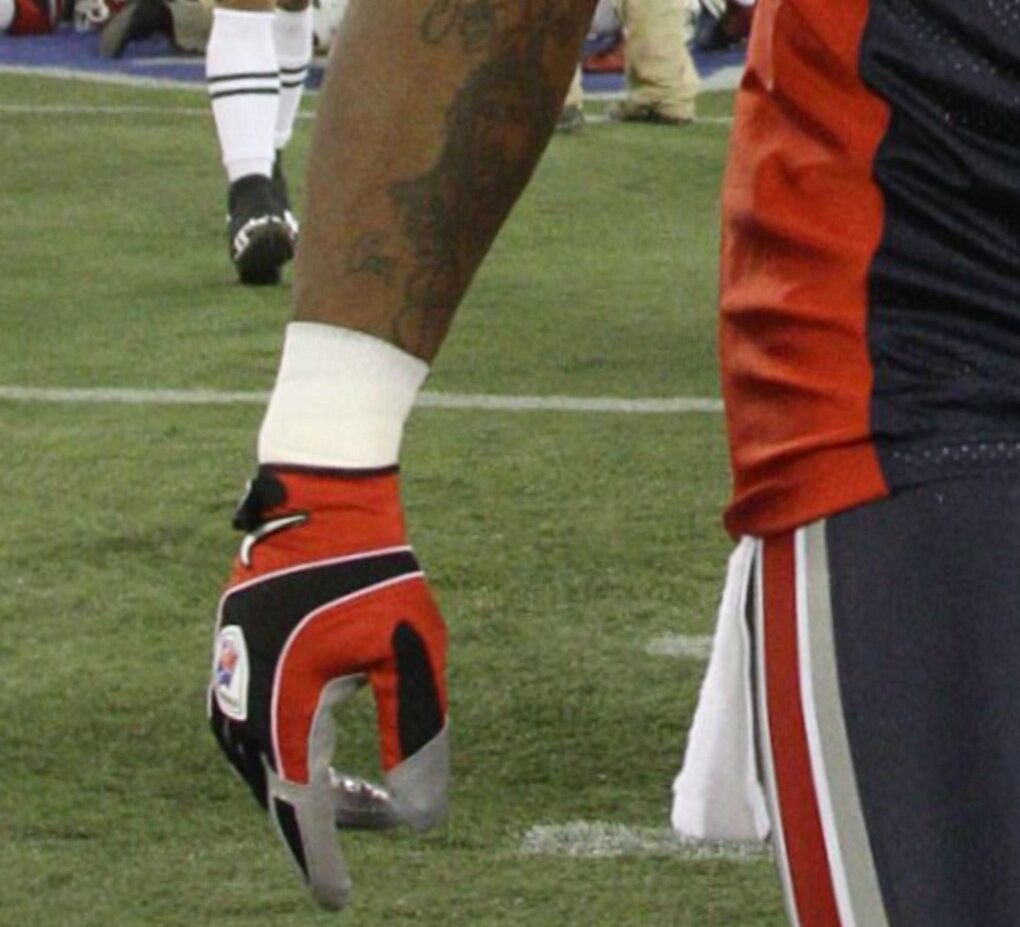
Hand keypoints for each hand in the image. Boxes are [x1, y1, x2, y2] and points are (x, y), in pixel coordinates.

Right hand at [209, 466, 448, 910]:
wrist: (320, 499)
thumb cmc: (373, 568)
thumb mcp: (413, 648)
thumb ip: (419, 733)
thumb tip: (422, 816)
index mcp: (285, 711)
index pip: (302, 811)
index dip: (323, 861)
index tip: (340, 901)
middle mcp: (244, 708)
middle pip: (285, 793)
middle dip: (332, 821)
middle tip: (382, 823)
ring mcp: (230, 683)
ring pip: (268, 766)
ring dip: (314, 787)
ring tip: (367, 796)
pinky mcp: (233, 663)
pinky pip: (258, 733)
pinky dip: (295, 753)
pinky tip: (332, 751)